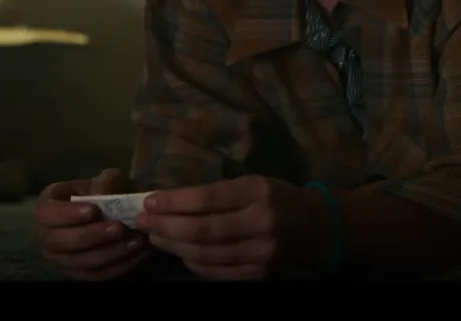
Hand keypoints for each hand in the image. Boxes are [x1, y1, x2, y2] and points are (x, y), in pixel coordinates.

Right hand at [34, 168, 150, 280]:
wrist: (114, 213)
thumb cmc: (104, 192)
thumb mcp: (106, 180)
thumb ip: (104, 183)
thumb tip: (101, 196)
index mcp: (47, 207)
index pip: (47, 214)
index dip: (67, 214)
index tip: (93, 210)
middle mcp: (47, 236)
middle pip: (61, 242)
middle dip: (91, 236)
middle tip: (118, 228)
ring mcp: (61, 258)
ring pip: (79, 262)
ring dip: (108, 253)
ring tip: (134, 241)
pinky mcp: (78, 273)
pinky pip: (94, 275)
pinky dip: (116, 266)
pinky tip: (136, 254)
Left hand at [137, 175, 325, 279]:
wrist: (317, 227)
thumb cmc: (278, 198)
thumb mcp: (253, 183)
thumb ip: (218, 193)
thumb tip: (171, 201)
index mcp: (259, 192)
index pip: (208, 198)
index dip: (174, 202)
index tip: (149, 202)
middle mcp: (262, 223)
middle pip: (202, 230)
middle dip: (167, 226)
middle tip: (143, 221)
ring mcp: (262, 254)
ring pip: (205, 254)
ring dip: (174, 246)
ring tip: (156, 236)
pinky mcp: (259, 275)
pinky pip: (216, 272)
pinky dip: (193, 263)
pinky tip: (180, 252)